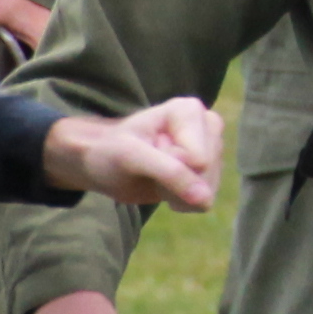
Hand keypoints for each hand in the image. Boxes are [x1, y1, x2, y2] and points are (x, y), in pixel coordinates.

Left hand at [44, 97, 222, 210]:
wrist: (102, 163)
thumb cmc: (111, 151)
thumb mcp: (133, 157)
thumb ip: (171, 173)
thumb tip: (207, 201)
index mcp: (190, 111)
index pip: (198, 159)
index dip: (169, 165)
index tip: (146, 152)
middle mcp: (206, 126)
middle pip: (206, 174)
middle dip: (175, 181)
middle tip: (149, 166)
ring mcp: (210, 150)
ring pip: (208, 189)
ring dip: (177, 193)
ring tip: (155, 175)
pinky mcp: (208, 172)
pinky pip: (205, 200)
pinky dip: (182, 202)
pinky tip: (165, 187)